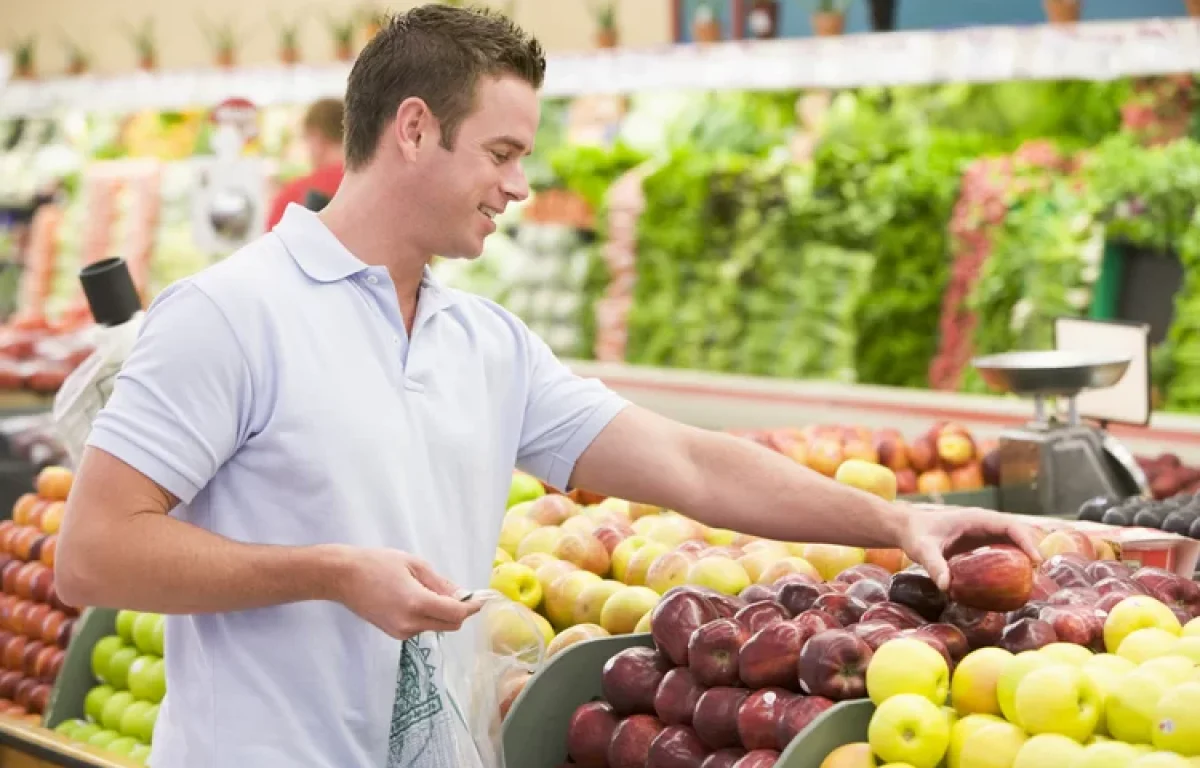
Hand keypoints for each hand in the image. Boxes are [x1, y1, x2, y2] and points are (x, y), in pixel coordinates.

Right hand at [335, 547, 482, 639]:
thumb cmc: (377, 563)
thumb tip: (462, 595)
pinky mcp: (394, 634)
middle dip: (460, 611)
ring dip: (443, 613)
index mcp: (417, 603)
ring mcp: (401, 632)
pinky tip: (416, 598)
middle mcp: (410, 624)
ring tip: (429, 590)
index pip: (456, 613)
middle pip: (450, 625)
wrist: (342, 577)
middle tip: (460, 593)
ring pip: (436, 626)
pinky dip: (428, 616)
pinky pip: (421, 627)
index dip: (472, 607)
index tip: (482, 599)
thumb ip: (441, 583)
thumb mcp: (414, 565)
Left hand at [899, 505, 1043, 591]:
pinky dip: (1014, 562)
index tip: (1036, 560)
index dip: (1026, 540)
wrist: (908, 529)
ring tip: (1033, 581)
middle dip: (1032, 550)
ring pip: (1013, 542)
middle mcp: (984, 524)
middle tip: (1039, 576)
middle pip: (1018, 533)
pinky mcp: (981, 544)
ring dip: (1025, 557)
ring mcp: (984, 533)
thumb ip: (934, 565)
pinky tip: (1016, 581)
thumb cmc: (916, 535)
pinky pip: (1004, 550)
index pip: (1010, 525)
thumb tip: (946, 587)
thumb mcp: (922, 550)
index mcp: (976, 519)